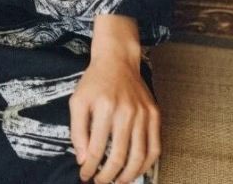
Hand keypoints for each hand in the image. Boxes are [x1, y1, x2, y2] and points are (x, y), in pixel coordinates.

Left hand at [70, 16, 159, 182]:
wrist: (117, 60)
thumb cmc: (94, 82)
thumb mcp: (78, 100)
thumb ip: (77, 130)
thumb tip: (83, 159)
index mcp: (104, 107)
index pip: (97, 148)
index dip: (90, 167)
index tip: (84, 175)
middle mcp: (126, 111)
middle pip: (119, 156)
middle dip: (108, 175)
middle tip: (100, 182)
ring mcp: (143, 114)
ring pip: (139, 156)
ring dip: (128, 175)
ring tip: (118, 182)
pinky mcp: (155, 115)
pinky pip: (155, 147)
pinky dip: (147, 165)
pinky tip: (137, 172)